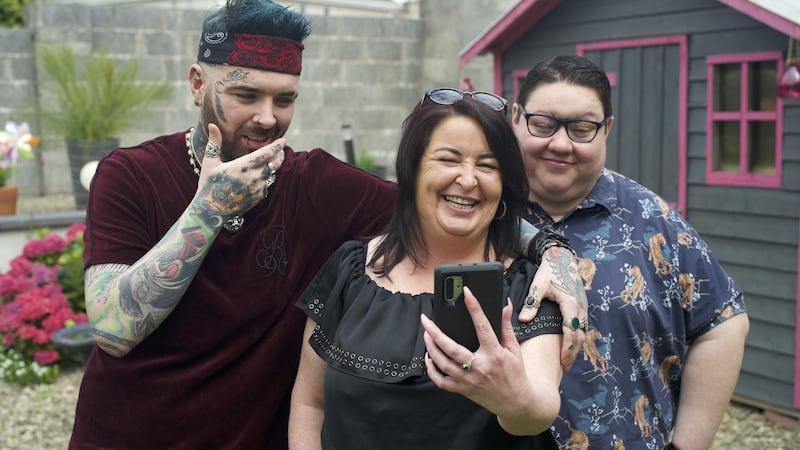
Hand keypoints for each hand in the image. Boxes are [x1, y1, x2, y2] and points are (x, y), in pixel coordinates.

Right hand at [196, 123, 284, 218]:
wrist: (211, 211)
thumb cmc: (208, 185)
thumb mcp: (210, 163)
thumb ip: (214, 143)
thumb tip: (212, 124)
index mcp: (241, 167)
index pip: (265, 154)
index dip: (276, 146)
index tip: (283, 141)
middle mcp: (252, 178)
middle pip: (274, 164)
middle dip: (279, 155)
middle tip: (281, 149)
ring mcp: (256, 189)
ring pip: (271, 174)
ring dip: (273, 166)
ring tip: (273, 160)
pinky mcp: (258, 198)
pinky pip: (267, 185)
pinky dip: (266, 179)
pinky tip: (262, 175)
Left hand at [421, 287, 527, 413]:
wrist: (516, 402)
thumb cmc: (515, 373)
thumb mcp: (514, 348)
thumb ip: (506, 326)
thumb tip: (505, 304)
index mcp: (495, 354)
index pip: (482, 326)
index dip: (474, 307)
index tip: (466, 293)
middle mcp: (480, 367)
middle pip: (452, 348)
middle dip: (435, 332)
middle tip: (426, 319)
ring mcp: (469, 380)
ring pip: (443, 363)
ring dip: (431, 348)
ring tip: (426, 334)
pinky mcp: (462, 390)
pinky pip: (441, 381)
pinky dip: (431, 369)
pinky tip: (429, 357)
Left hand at [520, 246, 587, 370]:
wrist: (562, 260)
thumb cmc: (549, 272)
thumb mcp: (538, 286)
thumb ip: (532, 303)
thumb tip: (524, 319)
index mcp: (570, 304)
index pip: (571, 330)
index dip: (567, 347)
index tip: (562, 361)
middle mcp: (580, 308)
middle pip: (580, 336)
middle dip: (573, 352)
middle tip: (564, 367)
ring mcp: (583, 308)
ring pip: (583, 333)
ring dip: (576, 348)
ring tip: (566, 362)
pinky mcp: (582, 308)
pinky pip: (582, 327)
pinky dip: (576, 339)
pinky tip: (569, 348)